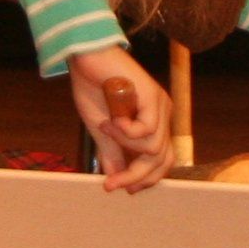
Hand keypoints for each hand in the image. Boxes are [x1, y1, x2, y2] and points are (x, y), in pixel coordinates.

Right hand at [66, 46, 171, 192]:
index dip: (145, 179)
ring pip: (153, 147)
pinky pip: (146, 130)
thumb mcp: (101, 129)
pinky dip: (126, 131)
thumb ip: (112, 153)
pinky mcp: (154, 96)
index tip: (120, 189)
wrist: (86, 58)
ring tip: (105, 126)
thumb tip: (115, 179)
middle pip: (161, 159)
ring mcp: (160, 105)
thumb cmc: (93, 87)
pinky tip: (112, 120)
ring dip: (124, 144)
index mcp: (153, 122)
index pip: (161, 161)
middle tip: (111, 183)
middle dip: (135, 176)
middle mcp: (162, 115)